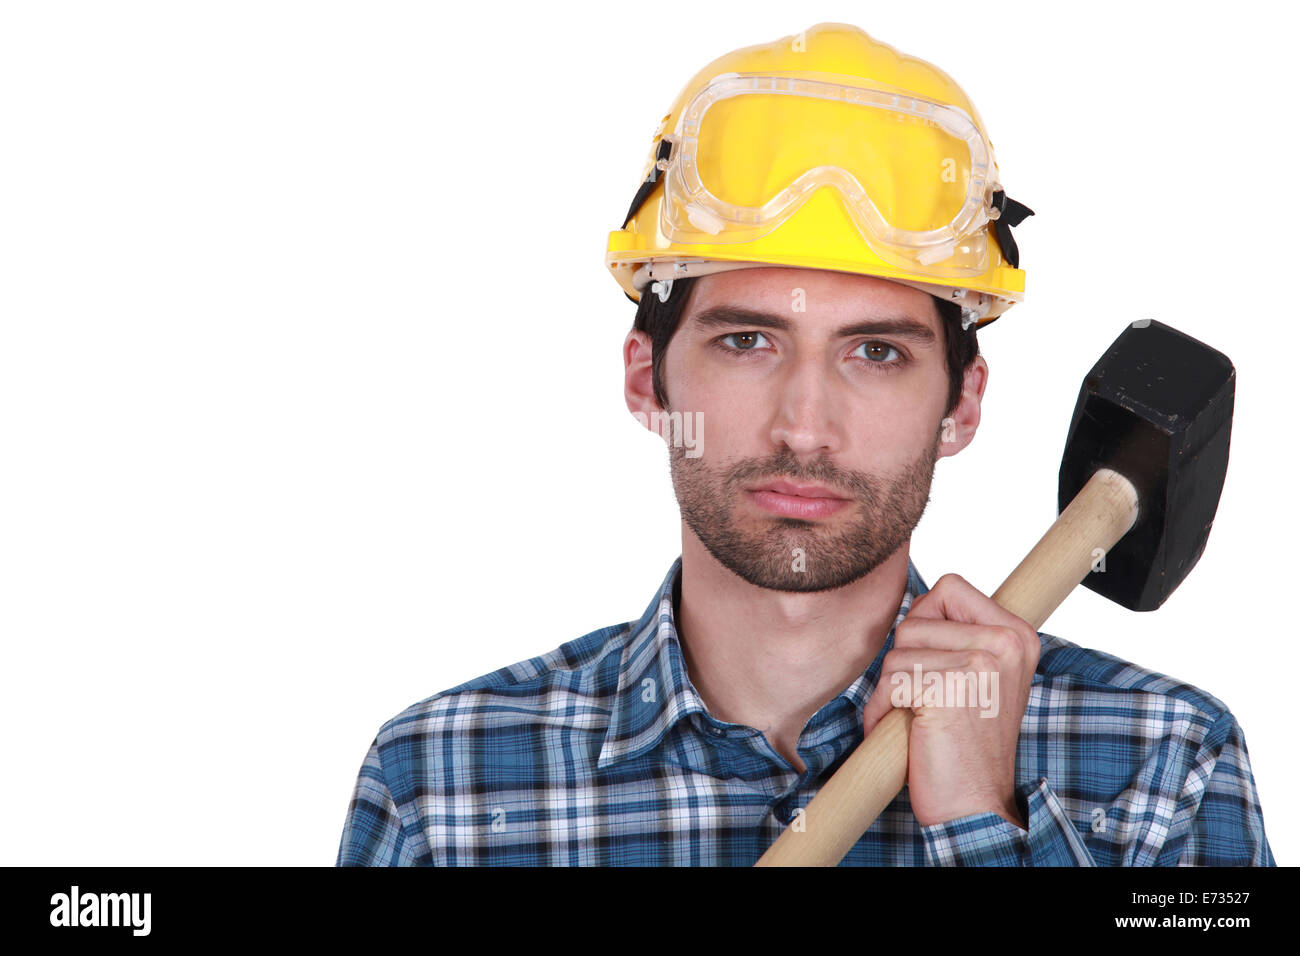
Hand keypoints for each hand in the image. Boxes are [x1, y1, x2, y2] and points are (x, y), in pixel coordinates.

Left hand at [860, 573, 1039, 828]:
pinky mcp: (947, 688)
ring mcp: (979, 664)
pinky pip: (887, 682)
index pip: (949, 587)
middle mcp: (1005, 644)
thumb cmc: (968, 745)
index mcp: (1017, 635)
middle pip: (914, 619)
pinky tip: (909, 734)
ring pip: (896, 652)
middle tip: (926, 700)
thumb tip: (917, 600)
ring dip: (892, 690)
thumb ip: (960, 634)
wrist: (976, 806)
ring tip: (919, 720)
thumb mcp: (980, 677)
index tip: (935, 664)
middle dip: (904, 662)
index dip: (925, 622)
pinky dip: (883, 711)